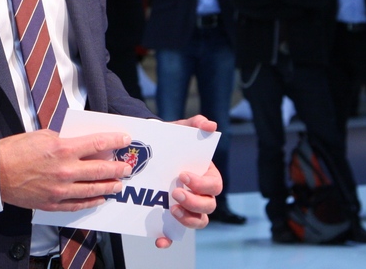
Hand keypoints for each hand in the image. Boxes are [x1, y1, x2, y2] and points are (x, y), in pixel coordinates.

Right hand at [0, 130, 132, 211]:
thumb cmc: (15, 150)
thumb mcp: (42, 135)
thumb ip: (63, 139)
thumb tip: (80, 144)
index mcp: (63, 148)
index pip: (97, 143)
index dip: (115, 140)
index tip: (125, 139)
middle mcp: (65, 170)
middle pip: (100, 169)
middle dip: (117, 167)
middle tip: (127, 167)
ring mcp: (60, 189)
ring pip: (93, 189)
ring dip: (109, 186)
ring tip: (118, 184)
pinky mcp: (53, 203)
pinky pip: (78, 204)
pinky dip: (91, 202)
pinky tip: (100, 199)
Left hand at [157, 115, 221, 247]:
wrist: (150, 150)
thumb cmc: (171, 142)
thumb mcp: (180, 130)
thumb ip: (194, 125)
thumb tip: (210, 125)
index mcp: (207, 176)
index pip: (214, 185)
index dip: (201, 184)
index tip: (183, 175)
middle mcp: (201, 195)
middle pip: (209, 206)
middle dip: (194, 202)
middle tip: (175, 193)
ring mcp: (188, 207)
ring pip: (199, 221)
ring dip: (188, 220)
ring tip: (172, 210)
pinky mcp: (172, 218)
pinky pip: (175, 234)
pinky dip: (169, 239)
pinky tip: (159, 240)